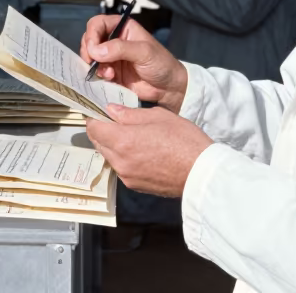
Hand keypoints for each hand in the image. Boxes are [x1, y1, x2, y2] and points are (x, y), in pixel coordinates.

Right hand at [80, 14, 187, 113]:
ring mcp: (111, 58)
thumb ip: (120, 48)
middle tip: (93, 62)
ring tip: (108, 74)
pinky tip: (110, 79)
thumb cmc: (161, 64)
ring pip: (90, 57)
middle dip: (89, 51)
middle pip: (89, 40)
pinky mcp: (110, 73)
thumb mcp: (144, 52)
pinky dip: (98, 76)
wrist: (168, 88)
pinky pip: (95, 72)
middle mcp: (114, 40)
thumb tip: (96, 50)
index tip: (92, 48)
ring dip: (94, 66)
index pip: (98, 23)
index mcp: (123, 28)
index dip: (92, 34)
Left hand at [87, 105, 212, 197]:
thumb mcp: (158, 116)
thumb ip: (130, 114)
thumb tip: (112, 110)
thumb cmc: (184, 140)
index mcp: (123, 140)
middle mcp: (119, 161)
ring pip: (108, 156)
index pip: (93, 128)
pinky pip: (120, 168)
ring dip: (113, 145)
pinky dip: (123, 158)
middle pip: (98, 143)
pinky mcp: (135, 186)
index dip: (94, 117)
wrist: (201, 172)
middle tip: (115, 121)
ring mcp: (126, 176)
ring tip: (131, 136)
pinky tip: (140, 151)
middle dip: (102, 131)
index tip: (100, 111)